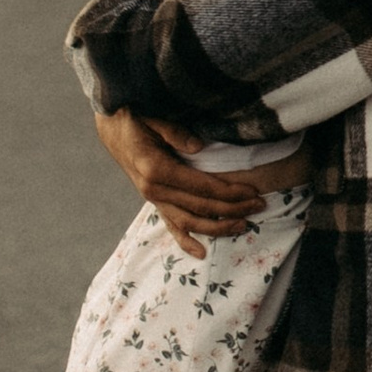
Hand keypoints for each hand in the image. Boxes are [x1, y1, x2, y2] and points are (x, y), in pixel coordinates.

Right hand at [93, 104, 268, 258]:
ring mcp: (153, 199)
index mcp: (156, 170)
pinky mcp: (153, 202)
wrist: (112, 128)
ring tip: (243, 226)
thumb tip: (199, 147)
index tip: (252, 191)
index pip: (201, 187)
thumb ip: (175, 132)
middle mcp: (154, 190)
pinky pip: (170, 225)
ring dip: (218, 227)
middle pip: (200, 207)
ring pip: (189, 222)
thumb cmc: (135, 119)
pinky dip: (185, 241)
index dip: (229, 192)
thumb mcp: (153, 119)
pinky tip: (201, 252)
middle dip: (232, 208)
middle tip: (259, 205)